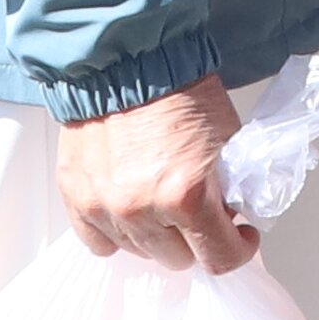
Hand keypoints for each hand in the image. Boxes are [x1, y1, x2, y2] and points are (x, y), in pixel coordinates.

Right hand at [57, 77, 256, 271]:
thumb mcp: (229, 140)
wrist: (128, 60)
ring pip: (140, 252)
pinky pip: (99, 242)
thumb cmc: (179, 91)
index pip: (220, 259)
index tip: (241, 237)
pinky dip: (118, 232)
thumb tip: (231, 218)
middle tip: (201, 212)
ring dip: (158, 235)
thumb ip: (229, 188)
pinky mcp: (77, 197)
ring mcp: (104, 206)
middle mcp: (141, 208)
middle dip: (197, 238)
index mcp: (186, 195)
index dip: (239, 249)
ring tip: (164, 203)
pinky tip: (134, 212)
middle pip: (180, 259)